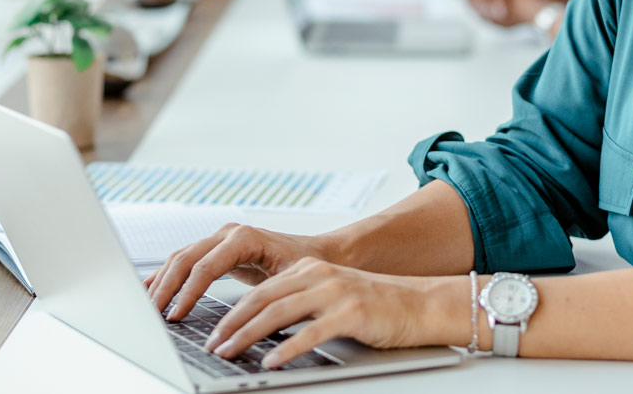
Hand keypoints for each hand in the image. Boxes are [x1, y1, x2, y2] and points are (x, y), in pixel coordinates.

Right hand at [145, 223, 331, 321]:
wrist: (317, 252)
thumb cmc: (305, 265)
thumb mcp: (288, 281)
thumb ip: (262, 295)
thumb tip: (240, 318)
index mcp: (244, 237)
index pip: (206, 266)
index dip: (188, 292)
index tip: (177, 315)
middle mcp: (228, 233)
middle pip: (185, 259)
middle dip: (167, 288)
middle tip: (154, 313)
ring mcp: (220, 238)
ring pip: (181, 258)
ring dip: (162, 282)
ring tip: (150, 306)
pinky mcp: (216, 247)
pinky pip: (185, 259)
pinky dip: (167, 274)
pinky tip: (151, 286)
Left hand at [203, 258, 466, 369]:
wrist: (422, 305)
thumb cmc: (376, 308)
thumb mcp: (331, 298)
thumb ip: (299, 306)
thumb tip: (260, 330)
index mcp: (310, 271)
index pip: (260, 291)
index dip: (231, 312)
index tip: (211, 331)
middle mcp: (319, 276)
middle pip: (262, 299)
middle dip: (230, 324)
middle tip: (210, 344)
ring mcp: (334, 293)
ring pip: (278, 313)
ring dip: (248, 335)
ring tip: (229, 352)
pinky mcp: (351, 313)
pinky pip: (310, 333)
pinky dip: (286, 348)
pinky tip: (271, 362)